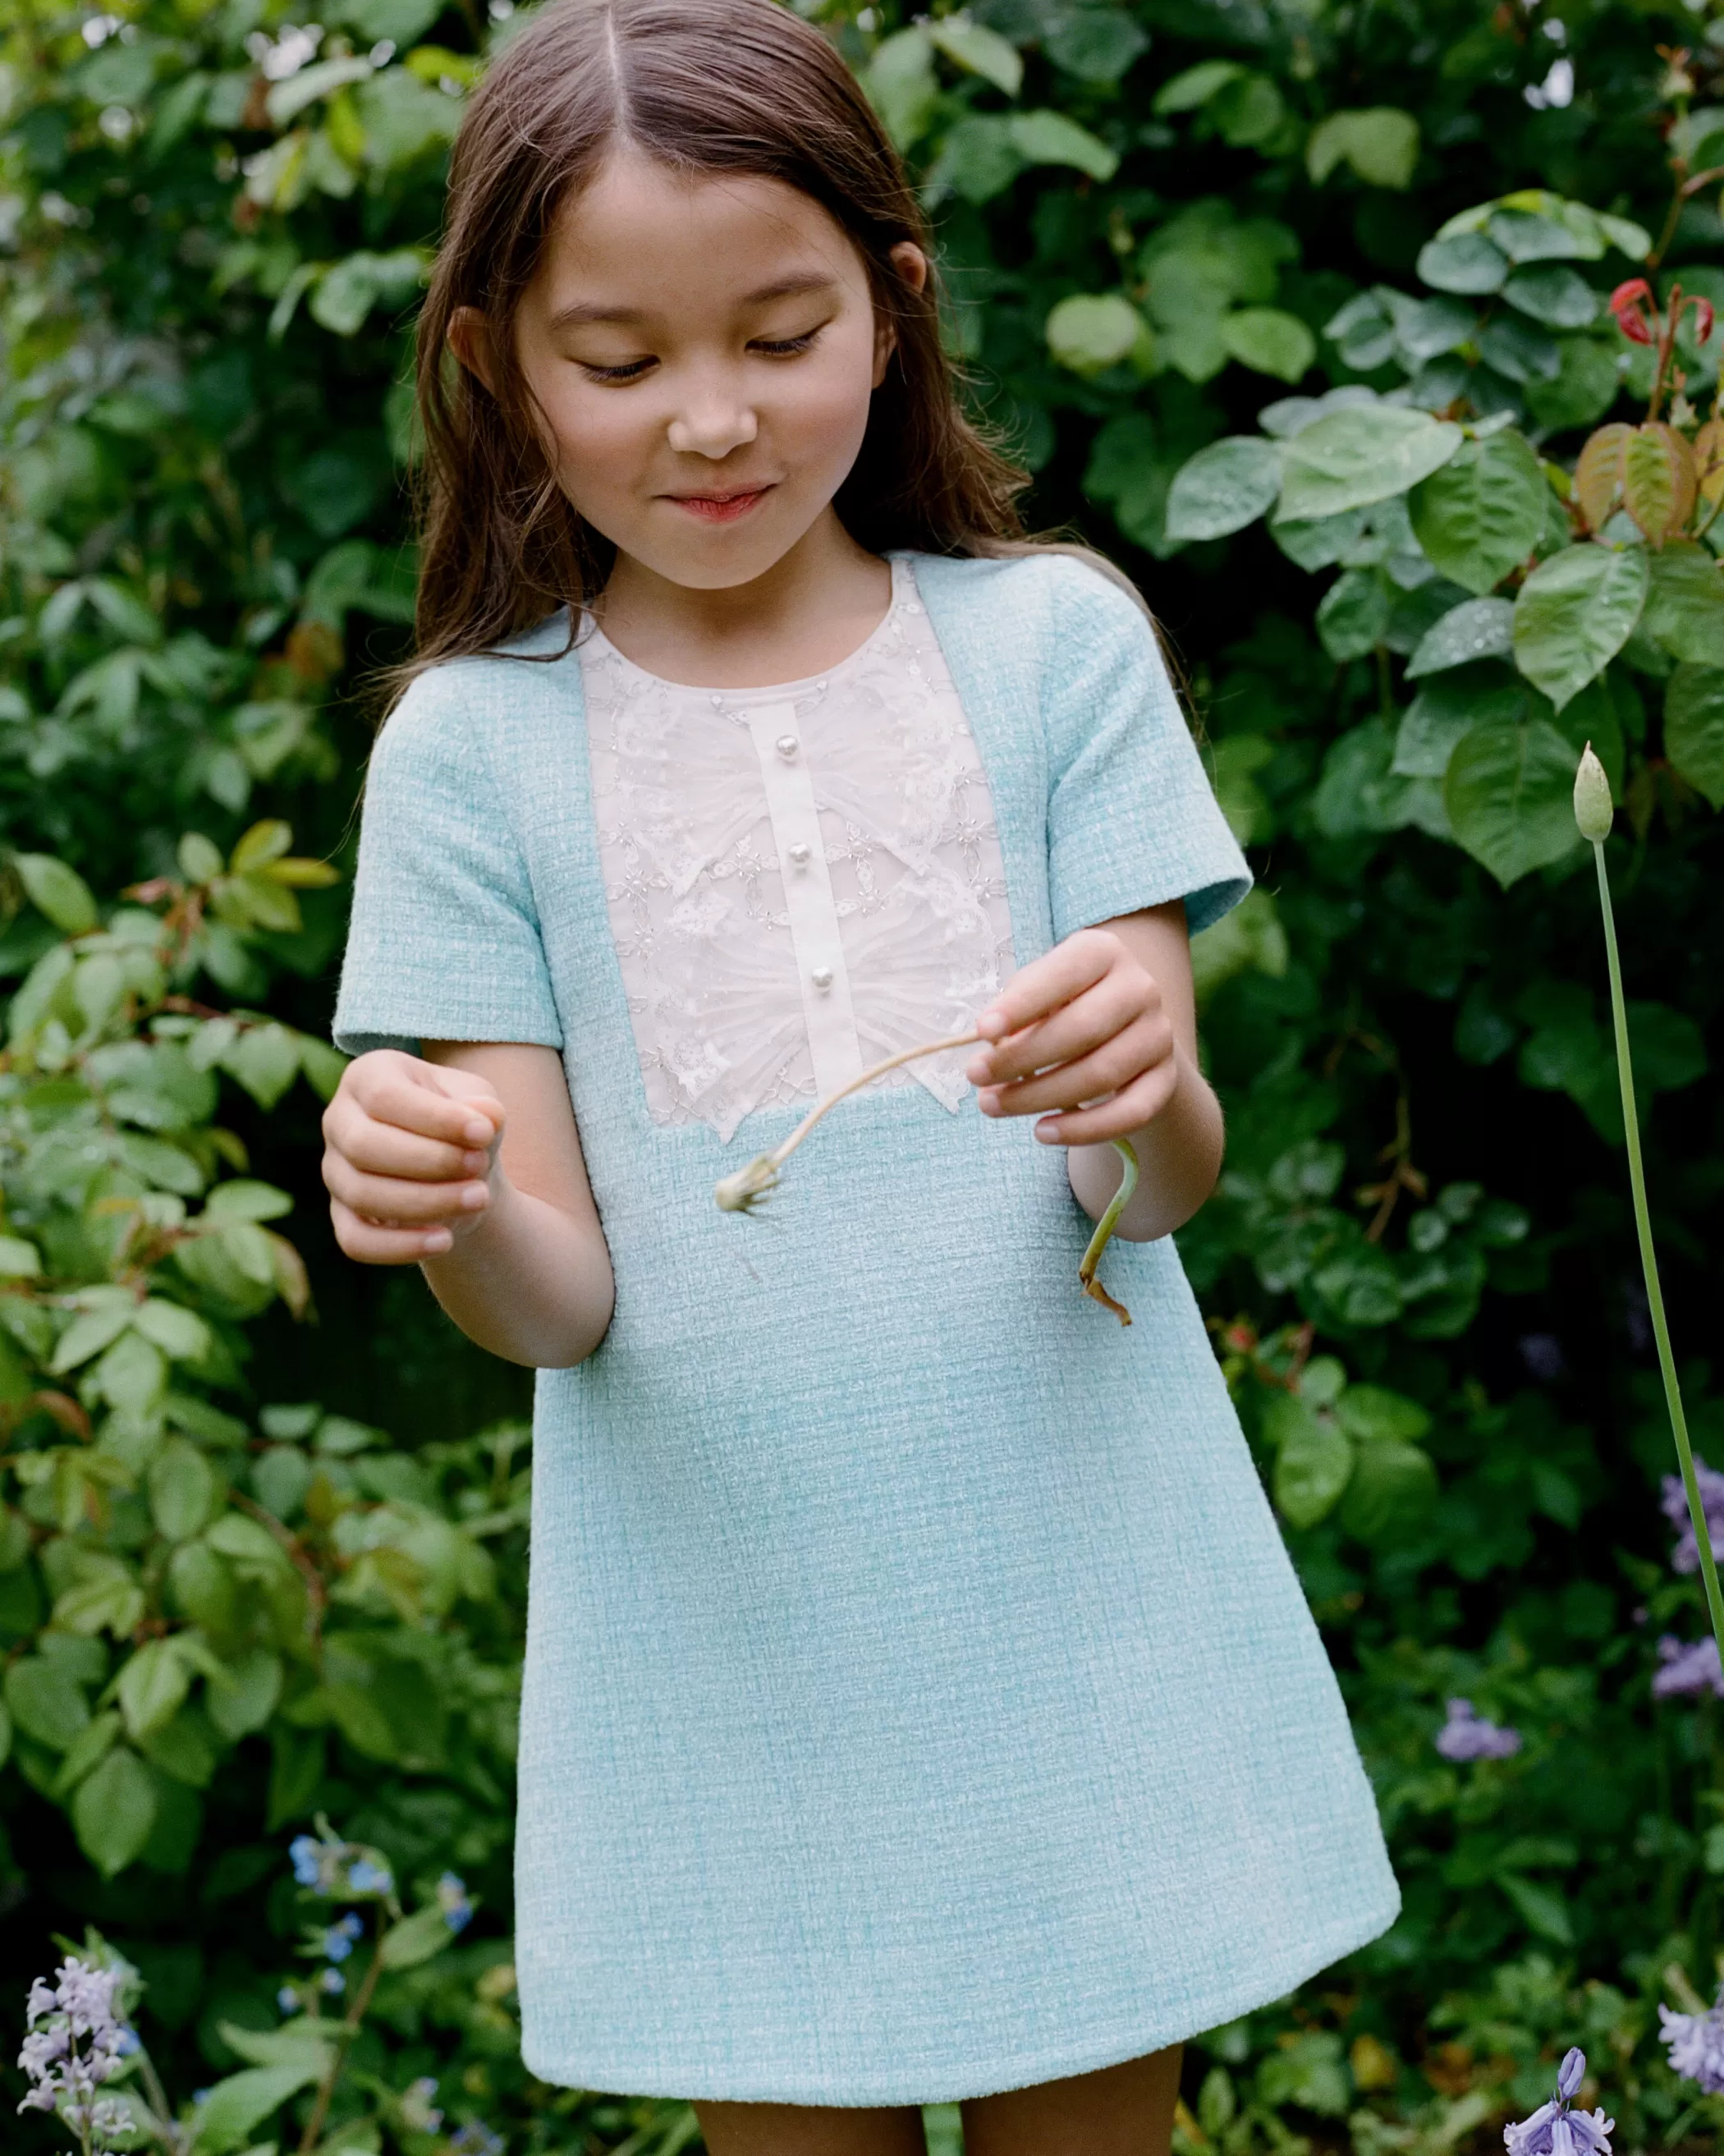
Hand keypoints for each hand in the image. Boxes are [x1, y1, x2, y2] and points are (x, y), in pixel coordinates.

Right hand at [322, 1048, 506, 1263]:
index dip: (434, 1117)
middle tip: (480, 1164)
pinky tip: (445, 1240)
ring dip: (425, 1201)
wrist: (462, 1170)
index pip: (384, 1096)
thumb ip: (483, 1107)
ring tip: (478, 1198)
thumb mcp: (481, 1105)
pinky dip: (400, 1246)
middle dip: (430, 1160)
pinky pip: (356, 1241)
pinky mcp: (343, 1216)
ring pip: (362, 1194)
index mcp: (367, 1076)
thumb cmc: (466, 1125)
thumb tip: (485, 1118)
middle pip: (364, 1145)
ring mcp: (335, 1171)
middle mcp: (339, 1121)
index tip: (484, 1132)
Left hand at [965, 927, 1177, 1144]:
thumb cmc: (1063, 1004)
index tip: (982, 1031)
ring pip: (1101, 1074)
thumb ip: (1018, 1012)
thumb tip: (994, 1047)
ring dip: (1040, 1095)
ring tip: (993, 1104)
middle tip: (976, 1076)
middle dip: (1022, 1058)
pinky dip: (1083, 1129)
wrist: (1124, 1028)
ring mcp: (1158, 1035)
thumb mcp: (1039, 993)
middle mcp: (1139, 988)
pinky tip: (1042, 1132)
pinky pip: (1129, 1113)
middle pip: (1083, 1028)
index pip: (1063, 975)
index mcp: (1103, 952)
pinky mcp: (1165, 1080)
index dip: (1022, 1004)